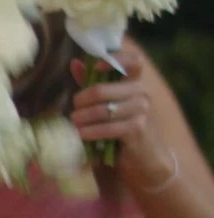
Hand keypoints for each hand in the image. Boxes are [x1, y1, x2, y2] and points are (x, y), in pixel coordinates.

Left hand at [70, 42, 173, 185]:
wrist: (145, 158)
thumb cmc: (122, 127)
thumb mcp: (108, 103)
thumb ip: (93, 83)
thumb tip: (75, 62)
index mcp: (135, 82)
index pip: (134, 61)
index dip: (116, 58)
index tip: (96, 66)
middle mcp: (142, 93)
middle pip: (101, 90)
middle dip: (81, 101)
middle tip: (73, 110)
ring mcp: (142, 110)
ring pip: (101, 110)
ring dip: (82, 118)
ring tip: (74, 123)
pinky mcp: (138, 128)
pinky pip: (107, 127)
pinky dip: (90, 132)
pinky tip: (81, 135)